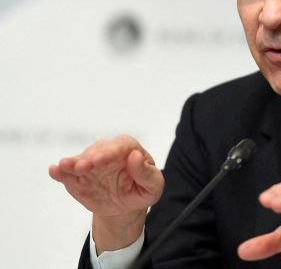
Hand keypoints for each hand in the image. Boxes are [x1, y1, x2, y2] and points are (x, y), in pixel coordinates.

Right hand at [49, 134, 163, 251]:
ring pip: (80, 159)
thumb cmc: (141, 191)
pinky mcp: (76, 177)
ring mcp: (89, 163)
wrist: (123, 207)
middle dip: (89, 158)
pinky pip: (66, 173)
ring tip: (66, 166)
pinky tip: (54, 170)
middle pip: (97, 150)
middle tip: (83, 167)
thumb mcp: (153, 187)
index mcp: (128, 149)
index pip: (120, 146)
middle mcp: (106, 151)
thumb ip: (146, 173)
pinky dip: (59, 172)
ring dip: (73, 163)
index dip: (110, 152)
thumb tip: (135, 156)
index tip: (101, 160)